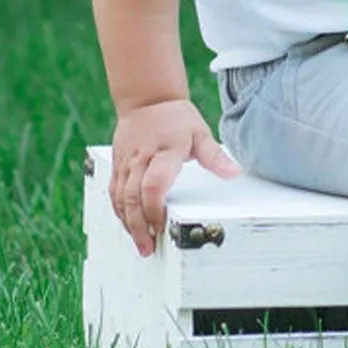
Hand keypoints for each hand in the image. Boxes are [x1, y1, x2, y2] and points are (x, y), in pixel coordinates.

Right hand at [110, 99, 239, 256]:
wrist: (148, 99)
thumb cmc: (176, 117)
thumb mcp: (201, 133)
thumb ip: (215, 156)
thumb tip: (234, 173)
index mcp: (164, 151)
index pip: (154, 185)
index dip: (155, 209)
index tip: (162, 226)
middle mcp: (141, 159)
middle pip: (132, 197)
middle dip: (139, 226)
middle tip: (148, 247)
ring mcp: (126, 163)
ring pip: (119, 198)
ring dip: (127, 223)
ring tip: (140, 243)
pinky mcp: (117, 165)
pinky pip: (113, 192)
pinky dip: (119, 212)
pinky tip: (129, 225)